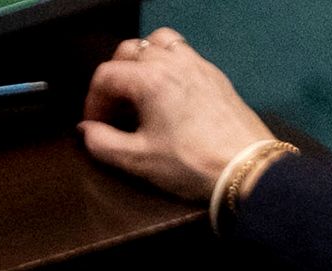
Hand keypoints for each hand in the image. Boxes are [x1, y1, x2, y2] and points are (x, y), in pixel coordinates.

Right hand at [81, 30, 277, 201]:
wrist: (245, 166)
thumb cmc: (190, 164)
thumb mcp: (138, 160)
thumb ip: (103, 143)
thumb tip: (85, 132)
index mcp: (149, 79)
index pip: (106, 75)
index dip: (92, 101)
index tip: (95, 125)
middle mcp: (172, 62)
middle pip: (129, 50)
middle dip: (114, 77)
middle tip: (113, 108)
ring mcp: (196, 64)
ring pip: (159, 42)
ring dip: (142, 60)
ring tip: (140, 89)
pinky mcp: (214, 74)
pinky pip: (184, 53)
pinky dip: (167, 65)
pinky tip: (168, 94)